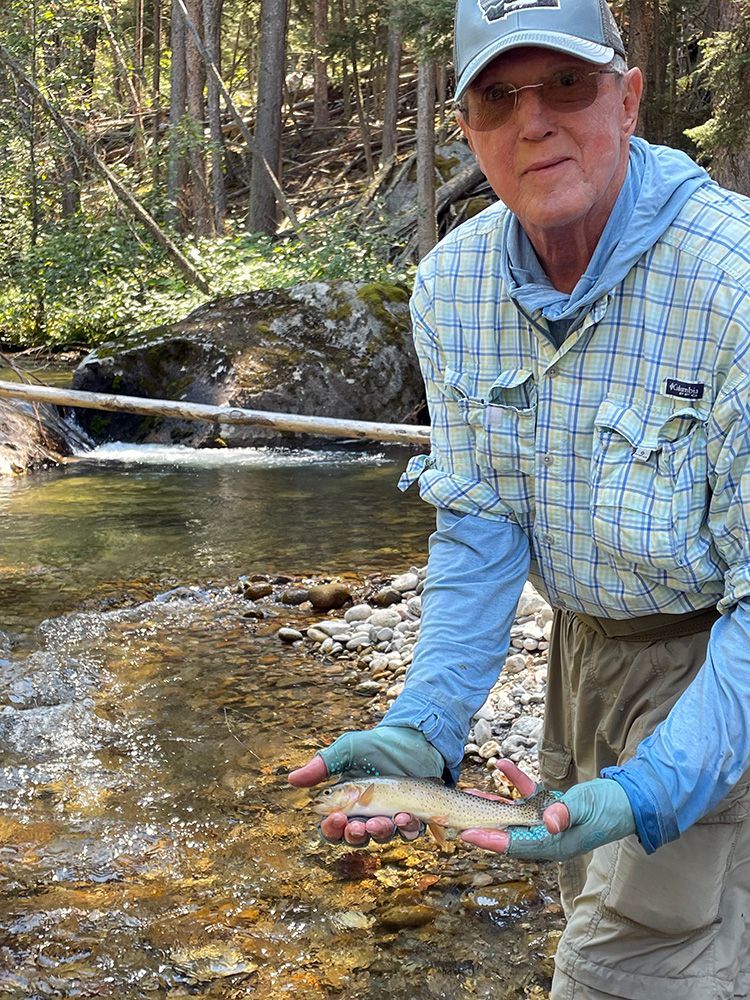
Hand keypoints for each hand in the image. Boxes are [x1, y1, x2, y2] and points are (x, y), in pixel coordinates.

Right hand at [288, 725, 443, 846]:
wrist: (412, 739)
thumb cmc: (376, 745)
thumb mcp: (347, 750)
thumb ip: (322, 765)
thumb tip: (291, 779)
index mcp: (346, 804)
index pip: (333, 827)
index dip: (332, 828)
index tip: (336, 817)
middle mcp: (366, 816)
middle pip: (356, 838)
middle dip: (355, 835)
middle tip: (357, 825)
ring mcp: (390, 818)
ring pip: (382, 837)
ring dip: (380, 832)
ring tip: (381, 821)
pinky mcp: (413, 817)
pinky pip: (409, 831)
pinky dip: (407, 827)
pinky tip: (405, 815)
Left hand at [460, 760, 635, 860]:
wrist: (630, 799)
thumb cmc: (611, 807)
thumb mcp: (587, 808)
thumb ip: (566, 813)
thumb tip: (549, 821)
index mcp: (554, 844)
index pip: (515, 844)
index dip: (490, 839)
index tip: (467, 834)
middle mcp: (547, 836)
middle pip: (508, 832)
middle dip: (483, 823)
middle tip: (457, 817)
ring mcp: (548, 821)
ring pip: (513, 814)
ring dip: (492, 802)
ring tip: (470, 791)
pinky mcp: (552, 806)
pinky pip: (528, 794)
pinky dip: (515, 781)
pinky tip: (502, 763)